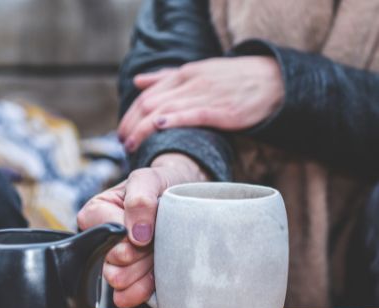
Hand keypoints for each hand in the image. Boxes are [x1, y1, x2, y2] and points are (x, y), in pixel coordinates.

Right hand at [77, 153, 208, 307]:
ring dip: (143, 270)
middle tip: (156, 239)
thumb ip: (140, 200)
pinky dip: (144, 289)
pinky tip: (156, 276)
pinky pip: (126, 296)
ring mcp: (113, 262)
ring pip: (119, 281)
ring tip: (157, 253)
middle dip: (141, 254)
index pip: (106, 237)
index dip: (131, 236)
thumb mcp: (149, 179)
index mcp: (95, 213)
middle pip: (113, 262)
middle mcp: (99, 239)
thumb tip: (137, 235)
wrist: (184, 197)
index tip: (149, 227)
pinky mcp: (127, 280)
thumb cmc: (161, 184)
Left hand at [118, 56, 283, 151]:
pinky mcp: (222, 110)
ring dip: (143, 129)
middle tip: (122, 143)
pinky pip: (192, 114)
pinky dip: (172, 120)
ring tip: (132, 146)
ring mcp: (206, 95)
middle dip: (131, 125)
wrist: (274, 80)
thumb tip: (137, 82)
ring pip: (164, 109)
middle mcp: (191, 82)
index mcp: (184, 74)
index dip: (130, 115)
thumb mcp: (198, 71)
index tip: (122, 132)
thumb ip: (166, 77)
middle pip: (149, 103)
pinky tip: (157, 128)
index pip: (146, 95)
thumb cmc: (234, 79)